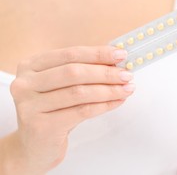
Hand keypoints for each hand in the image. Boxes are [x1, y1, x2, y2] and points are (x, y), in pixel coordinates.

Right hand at [7, 46, 133, 173]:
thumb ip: (83, 71)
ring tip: (127, 88)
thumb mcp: (62, 86)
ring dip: (109, 89)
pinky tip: (118, 101)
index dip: (98, 53)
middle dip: (105, 72)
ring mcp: (29, 105)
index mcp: (30, 65)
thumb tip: (116, 62)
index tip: (121, 55)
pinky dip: (104, 105)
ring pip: (79, 92)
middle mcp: (25, 83)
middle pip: (74, 72)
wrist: (34, 146)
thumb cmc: (53, 111)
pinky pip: (81, 111)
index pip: (70, 54)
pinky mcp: (41, 126)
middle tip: (127, 75)